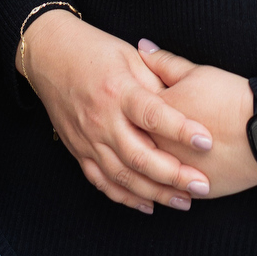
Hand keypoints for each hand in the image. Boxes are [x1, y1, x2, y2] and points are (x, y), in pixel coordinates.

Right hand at [17, 10, 214, 215]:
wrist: (49, 54)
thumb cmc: (95, 50)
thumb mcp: (129, 56)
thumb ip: (156, 82)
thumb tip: (185, 107)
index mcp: (118, 91)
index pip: (153, 115)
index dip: (181, 130)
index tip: (207, 141)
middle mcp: (102, 119)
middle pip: (140, 156)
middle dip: (174, 176)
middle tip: (202, 186)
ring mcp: (87, 138)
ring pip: (123, 176)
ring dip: (155, 193)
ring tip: (184, 201)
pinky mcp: (78, 150)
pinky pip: (102, 181)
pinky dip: (125, 197)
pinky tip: (148, 205)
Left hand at [137, 42, 256, 198]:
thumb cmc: (230, 97)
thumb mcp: (196, 72)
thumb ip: (163, 62)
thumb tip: (142, 47)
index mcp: (154, 114)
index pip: (129, 111)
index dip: (128, 108)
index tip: (129, 105)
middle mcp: (159, 146)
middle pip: (134, 146)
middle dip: (129, 143)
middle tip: (126, 138)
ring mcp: (176, 172)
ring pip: (150, 177)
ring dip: (144, 173)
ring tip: (147, 165)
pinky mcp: (196, 191)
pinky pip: (174, 193)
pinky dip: (166, 189)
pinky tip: (164, 185)